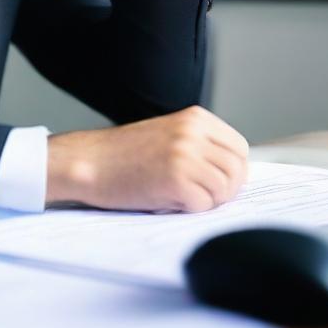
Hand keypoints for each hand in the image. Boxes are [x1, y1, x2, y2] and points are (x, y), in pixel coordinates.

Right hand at [45, 106, 249, 212]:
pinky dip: (189, 209)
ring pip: (224, 189)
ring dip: (207, 201)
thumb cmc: (124, 154)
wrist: (89, 162)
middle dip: (224, 190)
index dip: (233, 170)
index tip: (217, 182)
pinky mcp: (176, 180)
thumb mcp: (169, 135)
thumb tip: (235, 173)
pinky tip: (167, 200)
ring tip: (180, 197)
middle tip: (200, 196)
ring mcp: (186, 155)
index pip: (239, 148)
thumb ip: (200, 145)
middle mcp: (193, 132)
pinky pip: (203, 205)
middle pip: (237, 170)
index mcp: (195, 118)